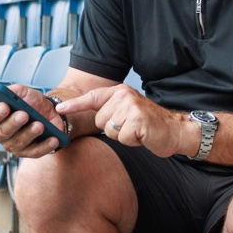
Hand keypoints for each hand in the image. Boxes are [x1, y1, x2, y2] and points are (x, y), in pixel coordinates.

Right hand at [0, 84, 62, 158]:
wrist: (50, 111)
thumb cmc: (31, 102)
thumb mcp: (21, 92)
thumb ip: (6, 92)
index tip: (5, 106)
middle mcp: (2, 135)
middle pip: (3, 132)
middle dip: (14, 123)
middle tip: (24, 114)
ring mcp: (15, 146)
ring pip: (19, 143)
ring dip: (30, 133)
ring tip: (40, 125)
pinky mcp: (29, 153)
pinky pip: (36, 152)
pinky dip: (45, 146)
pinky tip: (53, 139)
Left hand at [57, 84, 190, 156]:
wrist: (174, 130)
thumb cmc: (148, 124)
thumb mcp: (127, 111)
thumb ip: (110, 110)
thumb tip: (90, 117)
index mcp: (120, 91)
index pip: (92, 97)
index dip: (74, 104)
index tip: (59, 109)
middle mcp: (124, 96)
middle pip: (100, 120)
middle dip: (113, 129)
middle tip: (131, 127)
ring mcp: (131, 107)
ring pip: (110, 130)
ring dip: (122, 136)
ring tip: (137, 131)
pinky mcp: (137, 120)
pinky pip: (121, 138)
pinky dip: (131, 141)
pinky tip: (142, 135)